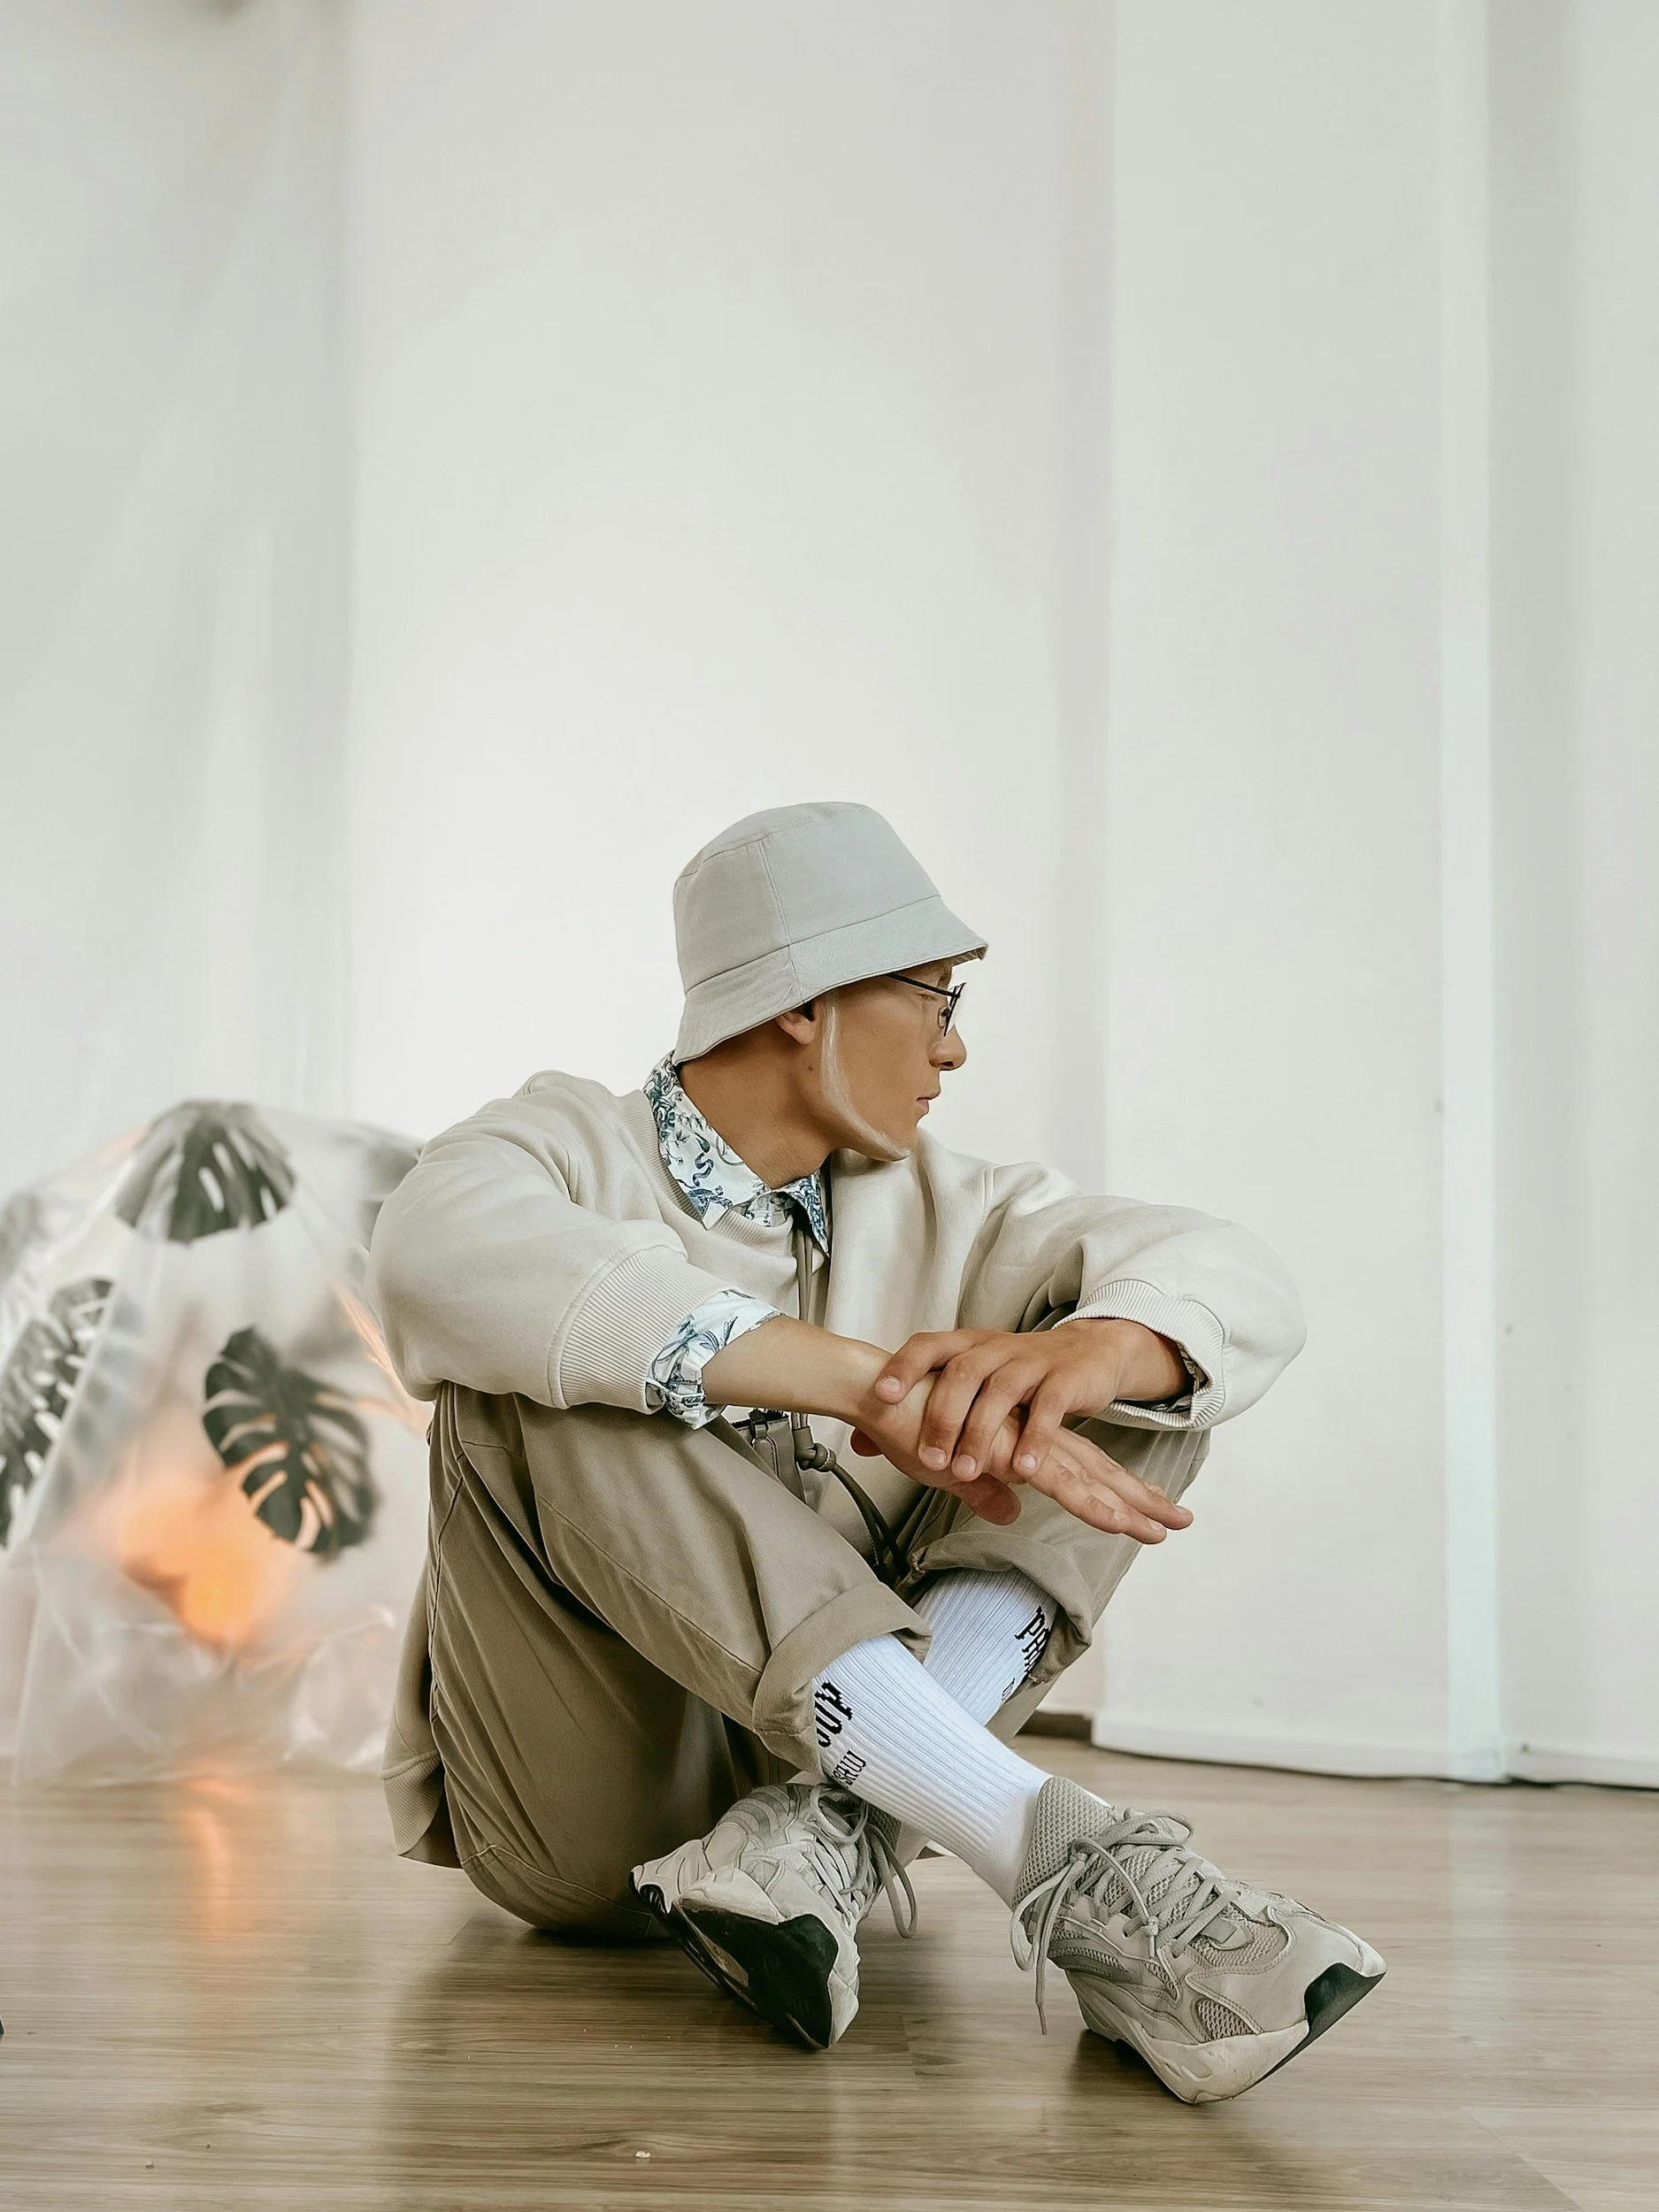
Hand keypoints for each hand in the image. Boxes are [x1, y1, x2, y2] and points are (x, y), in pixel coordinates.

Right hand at [845, 1367, 1191, 1545]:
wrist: (881, 1392)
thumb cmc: (907, 1425)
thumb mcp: (952, 1471)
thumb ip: (987, 1492)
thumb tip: (1012, 1513)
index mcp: (1021, 1440)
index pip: (1079, 1470)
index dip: (1115, 1492)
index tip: (1149, 1511)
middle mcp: (1031, 1438)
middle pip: (1097, 1472)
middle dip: (1140, 1499)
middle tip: (1181, 1521)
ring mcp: (1024, 1443)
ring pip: (1089, 1480)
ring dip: (1130, 1507)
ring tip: (1166, 1529)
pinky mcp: (1009, 1451)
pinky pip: (1060, 1483)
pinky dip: (1091, 1504)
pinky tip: (1118, 1522)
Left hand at [872, 1321, 1189, 1483]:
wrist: (1086, 1353)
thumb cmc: (1015, 1374)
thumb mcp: (966, 1385)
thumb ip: (917, 1412)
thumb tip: (862, 1443)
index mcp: (966, 1345)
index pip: (927, 1345)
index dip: (902, 1367)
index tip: (880, 1397)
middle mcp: (995, 1348)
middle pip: (961, 1373)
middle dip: (942, 1418)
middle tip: (930, 1461)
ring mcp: (1030, 1361)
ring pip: (1000, 1392)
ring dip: (981, 1434)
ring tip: (967, 1472)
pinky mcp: (1064, 1379)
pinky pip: (1047, 1407)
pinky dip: (1034, 1438)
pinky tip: (1023, 1468)